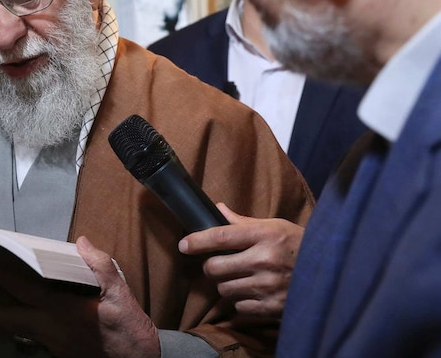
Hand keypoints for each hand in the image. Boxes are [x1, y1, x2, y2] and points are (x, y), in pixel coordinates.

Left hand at [0, 236, 159, 357]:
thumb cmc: (129, 328)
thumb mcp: (120, 292)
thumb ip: (99, 265)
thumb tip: (81, 242)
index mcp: (64, 310)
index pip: (24, 291)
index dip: (1, 278)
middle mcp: (52, 329)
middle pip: (9, 319)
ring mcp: (53, 345)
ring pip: (17, 332)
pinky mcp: (57, 354)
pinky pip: (30, 341)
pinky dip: (17, 331)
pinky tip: (12, 323)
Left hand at [178, 203, 303, 316]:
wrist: (332, 272)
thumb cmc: (298, 245)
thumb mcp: (274, 226)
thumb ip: (243, 222)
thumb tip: (217, 209)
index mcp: (264, 236)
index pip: (220, 237)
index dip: (197, 241)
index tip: (184, 245)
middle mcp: (264, 260)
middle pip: (215, 267)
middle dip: (210, 266)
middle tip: (217, 264)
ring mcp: (267, 286)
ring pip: (224, 289)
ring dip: (225, 284)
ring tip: (238, 277)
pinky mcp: (271, 307)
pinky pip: (239, 306)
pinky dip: (239, 301)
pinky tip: (251, 291)